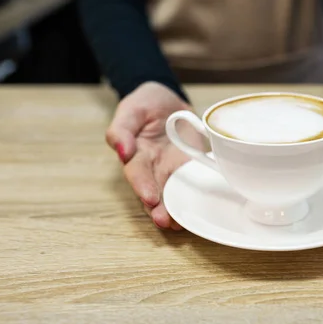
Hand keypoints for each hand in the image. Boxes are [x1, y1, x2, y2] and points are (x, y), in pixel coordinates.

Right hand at [106, 81, 203, 229]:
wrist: (169, 99)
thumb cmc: (146, 103)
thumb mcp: (131, 109)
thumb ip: (121, 129)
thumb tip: (121, 150)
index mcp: (136, 154)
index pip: (137, 173)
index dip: (142, 186)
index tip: (150, 199)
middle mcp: (153, 168)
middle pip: (153, 192)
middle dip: (158, 209)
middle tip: (164, 221)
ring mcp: (172, 170)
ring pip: (172, 195)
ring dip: (175, 211)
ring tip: (180, 224)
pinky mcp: (190, 168)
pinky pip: (193, 185)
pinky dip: (196, 198)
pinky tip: (201, 210)